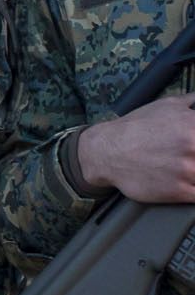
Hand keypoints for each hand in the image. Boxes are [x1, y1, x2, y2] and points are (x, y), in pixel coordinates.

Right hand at [75, 97, 194, 203]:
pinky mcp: (180, 192)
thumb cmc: (137, 127)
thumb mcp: (167, 105)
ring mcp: (187, 171)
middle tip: (193, 155)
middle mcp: (193, 146)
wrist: (107, 151)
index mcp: (194, 125)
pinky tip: (190, 183)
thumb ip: (194, 102)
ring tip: (190, 167)